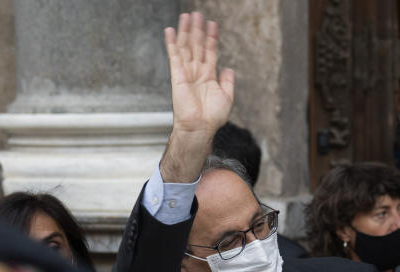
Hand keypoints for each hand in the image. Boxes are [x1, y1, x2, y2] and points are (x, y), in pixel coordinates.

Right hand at [165, 12, 234, 136]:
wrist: (200, 128)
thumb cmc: (212, 118)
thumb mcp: (227, 97)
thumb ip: (228, 81)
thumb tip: (229, 68)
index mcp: (208, 76)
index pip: (209, 52)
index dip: (211, 38)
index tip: (212, 24)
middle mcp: (197, 72)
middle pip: (196, 46)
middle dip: (197, 30)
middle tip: (197, 14)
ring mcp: (187, 73)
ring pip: (186, 47)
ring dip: (186, 31)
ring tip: (187, 16)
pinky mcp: (178, 76)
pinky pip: (174, 56)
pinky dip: (172, 43)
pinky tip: (170, 31)